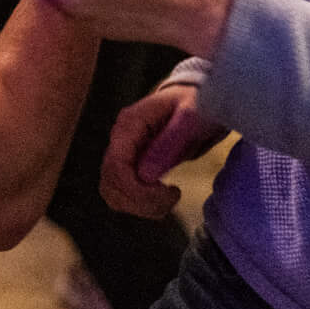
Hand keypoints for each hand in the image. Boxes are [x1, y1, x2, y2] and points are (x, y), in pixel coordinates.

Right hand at [101, 87, 228, 217]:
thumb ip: (169, 143)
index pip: (116, 165)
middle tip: (172, 197)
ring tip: (169, 199)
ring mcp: (122, 153)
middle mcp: (119, 139)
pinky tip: (163, 198)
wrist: (198, 101)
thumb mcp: (190, 118)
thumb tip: (146, 175)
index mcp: (130, 124)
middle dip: (141, 201)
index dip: (136, 189)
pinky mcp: (129, 166)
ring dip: (140, 206)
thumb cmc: (197, 104)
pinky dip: (141, 205)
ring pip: (113, 193)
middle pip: (110, 183)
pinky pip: (122, 194)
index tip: (168, 192)